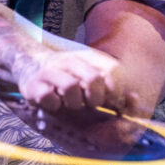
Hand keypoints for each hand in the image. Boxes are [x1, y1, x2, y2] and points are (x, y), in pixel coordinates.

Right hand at [10, 44, 137, 113]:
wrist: (30, 63)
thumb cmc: (68, 78)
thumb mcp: (91, 78)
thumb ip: (113, 90)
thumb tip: (134, 101)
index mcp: (90, 58)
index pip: (113, 69)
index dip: (116, 90)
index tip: (111, 101)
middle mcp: (71, 61)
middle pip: (94, 79)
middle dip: (96, 99)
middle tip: (89, 104)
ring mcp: (51, 71)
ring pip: (71, 87)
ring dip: (74, 103)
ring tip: (70, 104)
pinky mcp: (33, 84)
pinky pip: (48, 98)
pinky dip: (53, 106)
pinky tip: (54, 104)